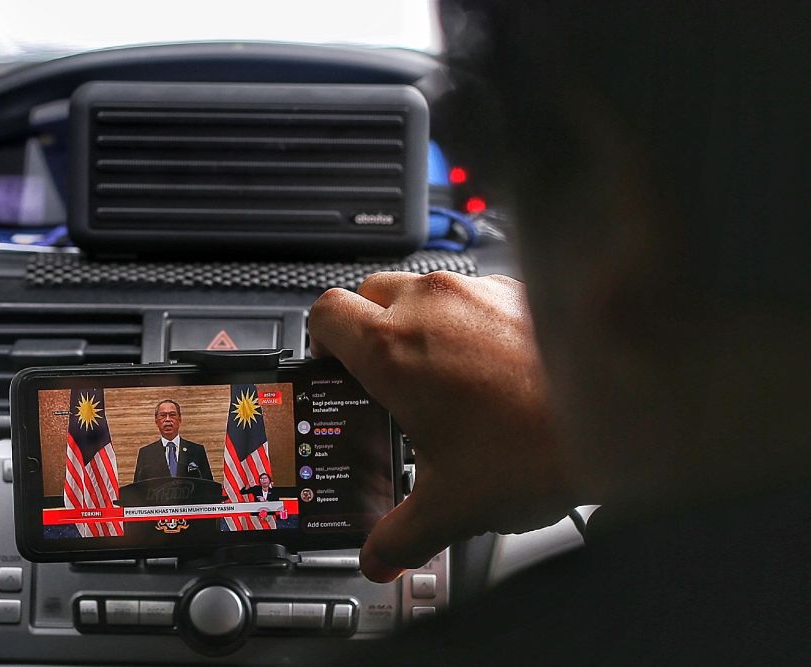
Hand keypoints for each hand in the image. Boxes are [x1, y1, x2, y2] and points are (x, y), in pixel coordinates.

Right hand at [309, 272, 575, 581]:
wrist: (620, 412)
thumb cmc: (536, 444)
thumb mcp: (452, 505)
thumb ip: (399, 537)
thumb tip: (379, 559)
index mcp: (393, 349)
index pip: (324, 315)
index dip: (319, 342)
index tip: (334, 370)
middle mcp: (429, 305)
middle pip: (367, 296)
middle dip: (366, 333)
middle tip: (384, 379)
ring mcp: (474, 290)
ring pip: (420, 290)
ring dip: (418, 325)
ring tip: (443, 378)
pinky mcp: (514, 289)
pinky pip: (470, 295)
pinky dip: (466, 321)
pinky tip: (491, 370)